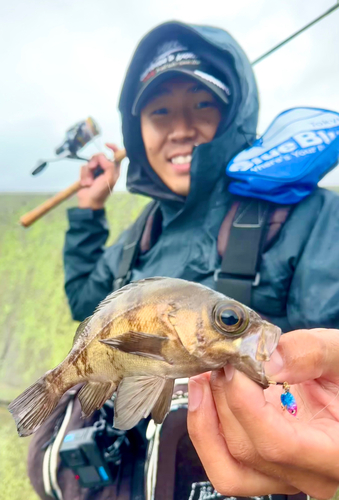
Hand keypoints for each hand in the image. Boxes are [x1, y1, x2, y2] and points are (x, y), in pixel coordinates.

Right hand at [77, 143, 121, 209]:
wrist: (88, 202)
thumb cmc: (101, 192)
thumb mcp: (109, 179)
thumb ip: (109, 166)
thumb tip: (102, 156)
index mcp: (114, 169)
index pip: (116, 154)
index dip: (112, 147)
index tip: (105, 144)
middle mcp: (105, 169)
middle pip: (99, 156)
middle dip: (94, 163)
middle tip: (93, 170)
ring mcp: (95, 171)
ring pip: (89, 162)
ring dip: (88, 173)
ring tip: (89, 182)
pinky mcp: (87, 174)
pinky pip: (83, 168)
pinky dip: (83, 176)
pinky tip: (86, 184)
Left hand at [187, 329, 338, 498]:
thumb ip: (309, 353)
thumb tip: (265, 360)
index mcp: (336, 452)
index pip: (278, 444)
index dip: (246, 404)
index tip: (235, 366)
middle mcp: (310, 474)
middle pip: (247, 450)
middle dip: (223, 399)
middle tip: (220, 360)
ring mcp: (285, 476)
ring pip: (228, 468)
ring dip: (205, 420)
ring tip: (204, 378)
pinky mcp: (266, 467)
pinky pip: (225, 464)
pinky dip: (206, 430)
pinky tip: (206, 395)